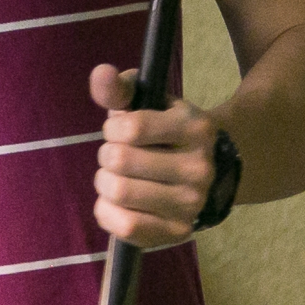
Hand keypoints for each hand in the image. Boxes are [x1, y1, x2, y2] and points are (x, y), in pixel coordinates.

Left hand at [89, 65, 215, 249]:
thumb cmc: (163, 131)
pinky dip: (107, 212)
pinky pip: (125, 227)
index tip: (120, 130)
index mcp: (195, 128)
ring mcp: (192, 203)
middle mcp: (199, 168)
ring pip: (119, 193)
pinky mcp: (179, 232)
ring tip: (116, 177)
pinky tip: (115, 202)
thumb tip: (101, 73)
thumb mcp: (147, 102)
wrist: (204, 170)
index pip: (132, 129)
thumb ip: (119, 88)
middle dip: (106, 155)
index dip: (113, 128)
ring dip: (104, 183)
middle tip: (116, 156)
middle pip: (120, 161)